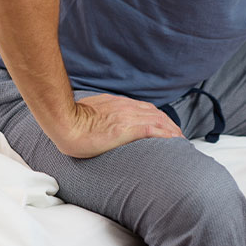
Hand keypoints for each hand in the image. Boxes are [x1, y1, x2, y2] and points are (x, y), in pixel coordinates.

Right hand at [51, 93, 185, 157]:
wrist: (65, 121)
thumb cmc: (71, 120)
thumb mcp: (91, 111)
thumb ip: (101, 113)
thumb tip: (103, 121)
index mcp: (118, 105)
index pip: (146, 109)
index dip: (159, 118)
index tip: (166, 126)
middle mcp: (126, 108)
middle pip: (157, 114)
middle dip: (170, 125)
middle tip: (179, 136)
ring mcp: (127, 118)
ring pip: (159, 121)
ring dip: (172, 130)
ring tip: (181, 140)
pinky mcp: (126, 129)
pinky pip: (153, 130)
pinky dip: (166, 135)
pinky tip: (174, 141)